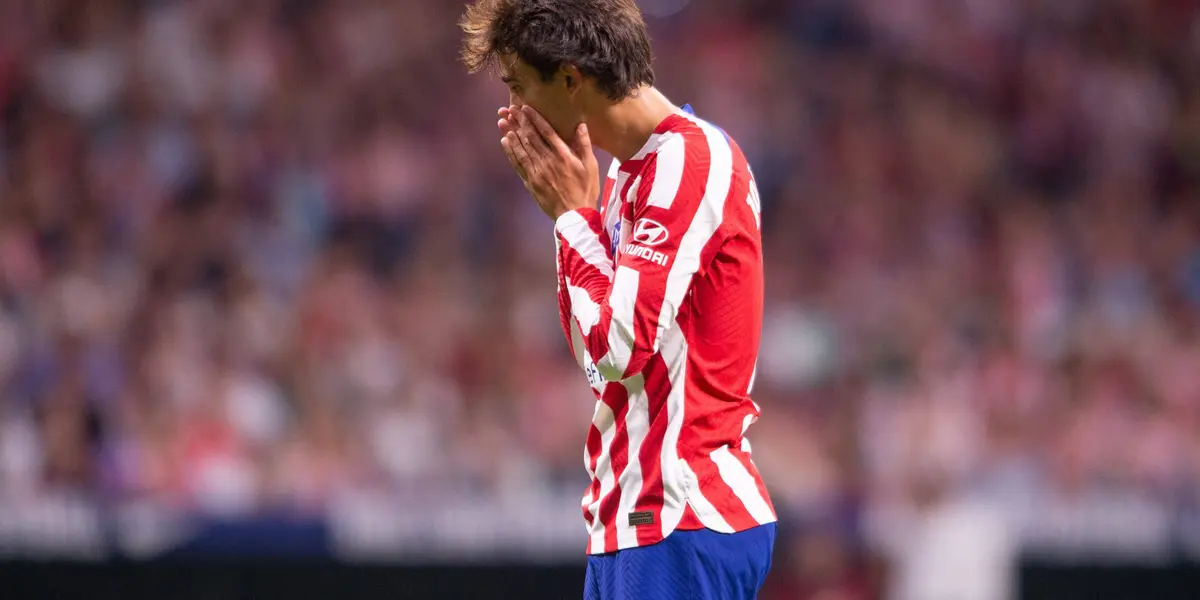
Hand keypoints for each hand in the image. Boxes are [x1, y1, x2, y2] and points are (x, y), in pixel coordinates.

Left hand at [498, 105, 598, 219]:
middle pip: (531, 137)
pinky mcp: (531, 182)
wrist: (575, 215)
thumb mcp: (591, 166)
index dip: (534, 118)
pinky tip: (505, 141)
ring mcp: (537, 172)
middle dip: (519, 122)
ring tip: (503, 120)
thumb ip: (585, 144)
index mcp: (563, 155)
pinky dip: (511, 152)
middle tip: (509, 109)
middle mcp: (548, 161)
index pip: (546, 132)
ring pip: (522, 149)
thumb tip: (580, 125)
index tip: (525, 108)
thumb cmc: (586, 190)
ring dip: (511, 133)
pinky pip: (518, 164)